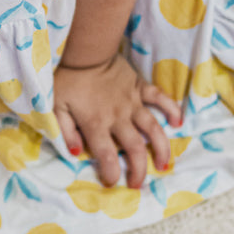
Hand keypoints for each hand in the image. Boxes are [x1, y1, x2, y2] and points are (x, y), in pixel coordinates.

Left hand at [54, 53, 181, 188]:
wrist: (85, 50)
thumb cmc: (68, 79)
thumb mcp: (56, 107)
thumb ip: (65, 131)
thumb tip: (75, 153)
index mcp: (96, 124)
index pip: (106, 155)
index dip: (111, 173)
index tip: (113, 183)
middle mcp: (118, 117)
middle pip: (134, 148)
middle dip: (139, 169)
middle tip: (139, 184)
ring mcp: (132, 102)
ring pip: (153, 128)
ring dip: (161, 148)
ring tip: (164, 164)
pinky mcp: (140, 87)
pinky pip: (160, 98)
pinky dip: (171, 109)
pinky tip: (178, 121)